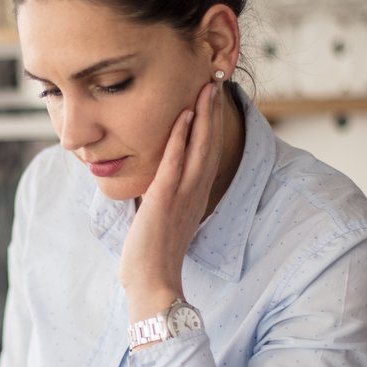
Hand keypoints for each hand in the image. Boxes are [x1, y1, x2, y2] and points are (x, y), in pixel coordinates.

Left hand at [121, 79, 224, 320]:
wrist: (152, 284)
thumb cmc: (152, 257)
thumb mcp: (162, 221)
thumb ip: (162, 201)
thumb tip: (153, 188)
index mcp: (194, 197)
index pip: (207, 154)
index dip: (212, 127)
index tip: (212, 101)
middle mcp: (194, 192)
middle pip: (209, 144)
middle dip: (212, 112)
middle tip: (214, 82)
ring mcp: (182, 195)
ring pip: (198, 148)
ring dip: (202, 116)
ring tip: (205, 88)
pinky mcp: (164, 199)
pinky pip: (174, 162)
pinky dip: (179, 137)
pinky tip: (183, 115)